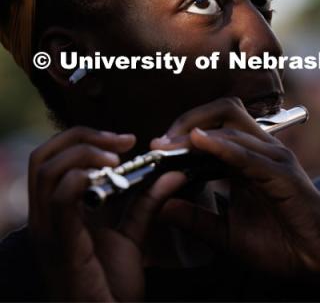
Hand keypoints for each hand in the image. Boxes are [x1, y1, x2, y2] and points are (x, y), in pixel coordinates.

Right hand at [28, 126, 187, 300]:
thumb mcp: (132, 234)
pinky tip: (105, 176)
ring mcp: (49, 230)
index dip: (88, 137)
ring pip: (45, 170)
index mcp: (59, 210)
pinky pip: (59, 201)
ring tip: (117, 158)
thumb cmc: (111, 286)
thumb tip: (173, 172)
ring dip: (84, 152)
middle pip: (44, 155)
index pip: (53, 157)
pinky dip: (80, 179)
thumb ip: (148, 202)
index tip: (128, 139)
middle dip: (83, 136)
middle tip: (123, 141)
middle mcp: (46, 216)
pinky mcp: (61, 246)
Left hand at [151, 97, 319, 276]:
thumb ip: (196, 218)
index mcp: (250, 158)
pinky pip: (247, 153)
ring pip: (233, 126)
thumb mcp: (227, 233)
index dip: (184, 130)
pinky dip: (221, 146)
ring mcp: (274, 158)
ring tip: (169, 145)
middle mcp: (262, 150)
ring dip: (197, 132)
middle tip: (162, 141)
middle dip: (189, 119)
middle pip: (225, 111)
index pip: (216, 125)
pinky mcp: (282, 174)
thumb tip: (162, 207)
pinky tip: (198, 144)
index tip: (157, 146)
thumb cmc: (280, 244)